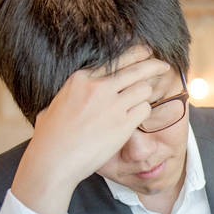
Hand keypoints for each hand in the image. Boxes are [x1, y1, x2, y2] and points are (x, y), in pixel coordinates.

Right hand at [11, 50, 172, 213]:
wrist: (54, 159)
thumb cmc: (49, 138)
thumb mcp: (54, 105)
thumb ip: (68, 97)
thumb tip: (65, 100)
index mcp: (81, 79)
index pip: (115, 60)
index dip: (134, 55)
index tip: (144, 53)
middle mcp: (98, 87)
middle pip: (136, 69)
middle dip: (153, 65)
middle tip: (164, 65)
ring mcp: (112, 105)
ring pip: (144, 89)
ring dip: (147, 94)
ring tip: (145, 99)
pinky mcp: (123, 124)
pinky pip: (145, 110)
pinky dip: (145, 112)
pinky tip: (140, 116)